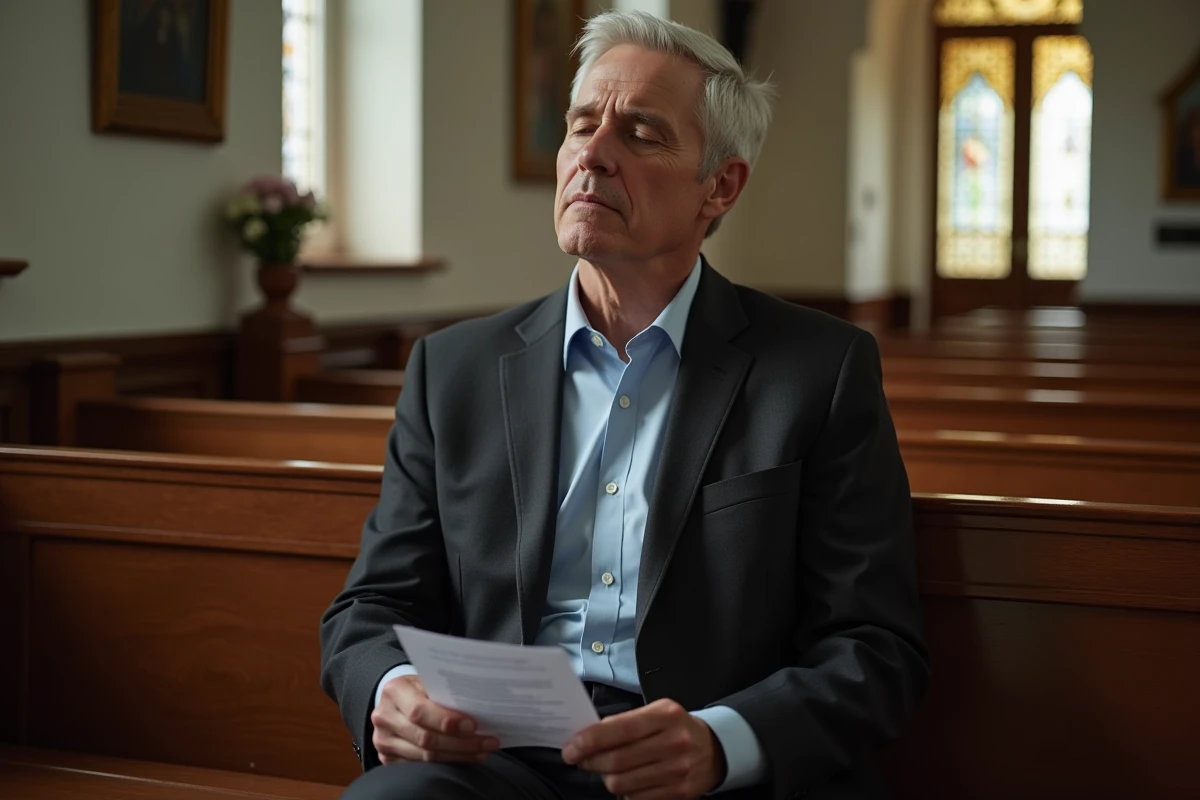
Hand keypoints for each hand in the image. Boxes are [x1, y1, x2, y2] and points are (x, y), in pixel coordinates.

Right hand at [370, 674, 499, 764]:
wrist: (396, 701)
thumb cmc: (418, 688)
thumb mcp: (427, 681)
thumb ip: (444, 692)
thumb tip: (478, 704)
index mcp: (394, 691)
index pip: (419, 711)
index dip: (446, 721)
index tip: (472, 726)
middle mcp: (384, 716)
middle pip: (425, 738)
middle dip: (461, 743)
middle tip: (487, 742)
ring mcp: (384, 741)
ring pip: (425, 756)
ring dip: (459, 755)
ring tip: (482, 751)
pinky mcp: (388, 759)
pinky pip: (421, 766)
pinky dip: (447, 763)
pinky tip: (465, 757)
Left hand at [561, 699, 725, 799]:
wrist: (714, 749)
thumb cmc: (675, 727)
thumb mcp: (656, 712)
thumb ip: (625, 721)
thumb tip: (587, 737)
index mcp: (665, 716)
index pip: (618, 730)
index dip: (589, 741)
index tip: (571, 747)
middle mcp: (674, 743)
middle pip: (617, 761)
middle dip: (590, 762)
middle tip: (581, 759)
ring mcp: (678, 771)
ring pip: (623, 784)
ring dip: (606, 778)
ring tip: (607, 770)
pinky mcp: (679, 793)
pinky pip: (636, 799)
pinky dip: (625, 792)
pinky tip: (628, 780)